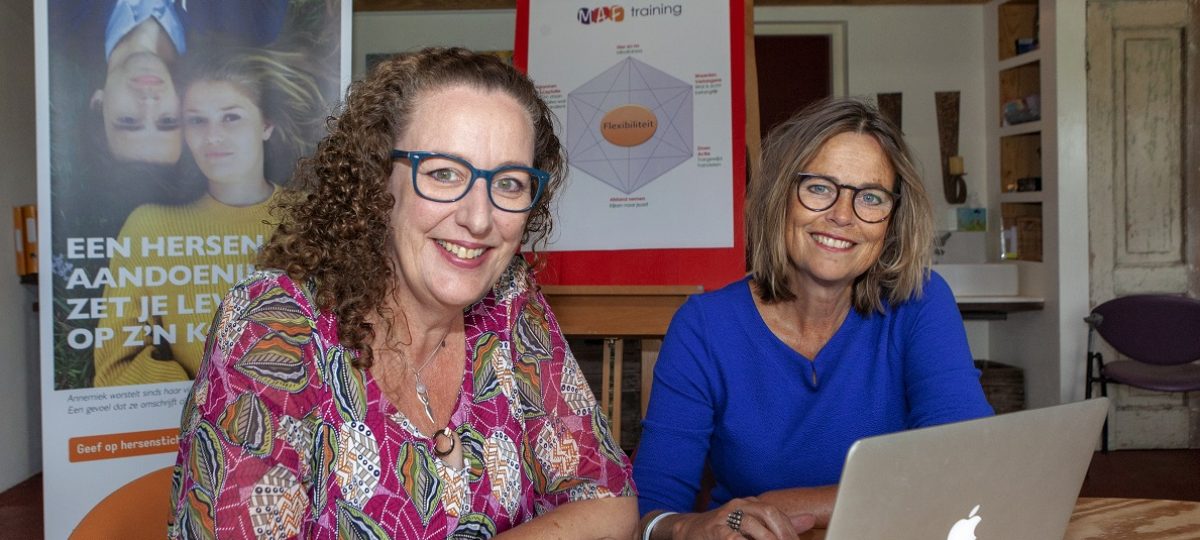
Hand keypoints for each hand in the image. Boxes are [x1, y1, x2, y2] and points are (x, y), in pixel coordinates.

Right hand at [669, 497, 815, 539]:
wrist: (689, 531)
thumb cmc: (723, 530)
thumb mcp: (751, 525)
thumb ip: (779, 523)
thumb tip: (808, 520)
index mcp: (750, 503)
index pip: (776, 511)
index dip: (789, 530)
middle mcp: (739, 505)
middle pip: (768, 512)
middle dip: (783, 534)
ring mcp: (726, 517)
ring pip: (753, 525)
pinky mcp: (716, 530)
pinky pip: (735, 538)